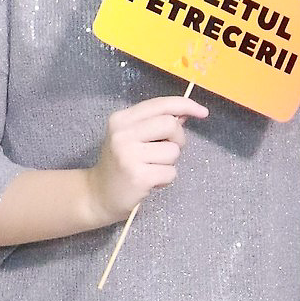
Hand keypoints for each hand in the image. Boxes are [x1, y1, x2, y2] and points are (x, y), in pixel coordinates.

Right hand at [89, 95, 205, 224]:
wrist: (98, 195)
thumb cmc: (119, 165)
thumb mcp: (130, 137)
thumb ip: (154, 123)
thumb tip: (184, 113)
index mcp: (121, 119)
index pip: (160, 105)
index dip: (185, 105)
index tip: (202, 112)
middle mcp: (122, 134)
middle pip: (170, 124)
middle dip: (178, 139)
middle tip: (166, 151)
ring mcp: (129, 155)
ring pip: (173, 151)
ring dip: (169, 163)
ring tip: (152, 169)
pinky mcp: (138, 176)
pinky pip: (171, 172)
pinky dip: (166, 179)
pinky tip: (150, 182)